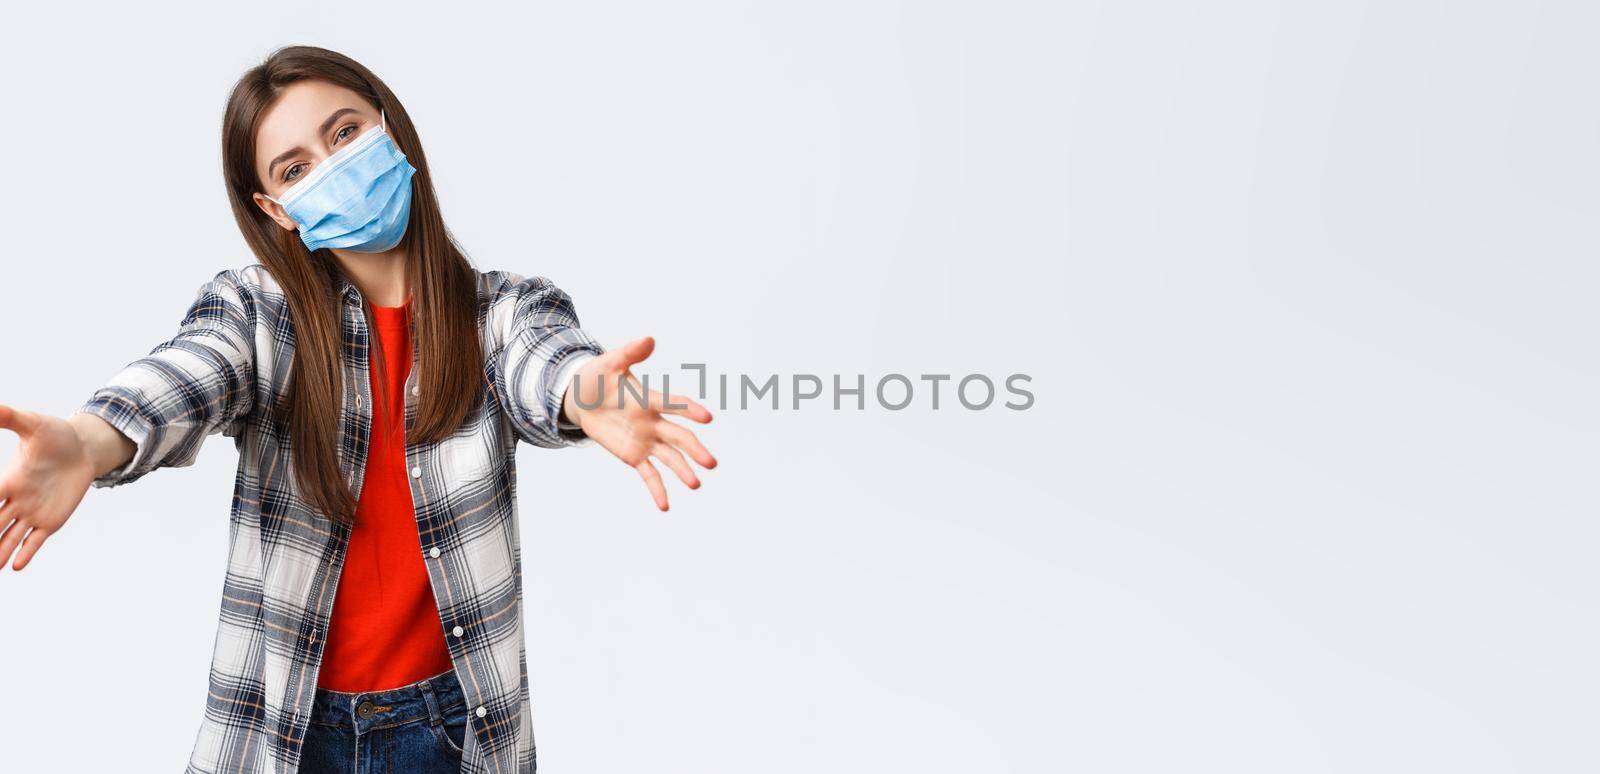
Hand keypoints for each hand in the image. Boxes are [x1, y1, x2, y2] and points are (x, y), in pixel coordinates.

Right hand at [0, 404, 103, 570]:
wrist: (83, 448)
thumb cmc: (56, 435)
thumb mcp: (33, 425)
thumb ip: (9, 417)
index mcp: (9, 480)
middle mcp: (16, 499)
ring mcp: (33, 512)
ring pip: (10, 536)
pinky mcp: (51, 520)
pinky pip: (36, 540)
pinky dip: (26, 553)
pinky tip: (15, 567)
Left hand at [562, 336, 716, 510]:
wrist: (582, 399)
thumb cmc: (598, 377)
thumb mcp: (609, 363)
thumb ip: (630, 353)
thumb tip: (649, 339)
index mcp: (650, 399)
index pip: (674, 404)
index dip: (689, 410)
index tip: (707, 417)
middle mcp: (654, 422)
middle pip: (679, 437)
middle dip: (695, 450)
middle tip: (712, 463)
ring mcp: (646, 441)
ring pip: (670, 458)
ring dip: (683, 471)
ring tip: (696, 485)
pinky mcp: (635, 456)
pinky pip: (649, 474)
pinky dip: (657, 490)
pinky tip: (665, 506)